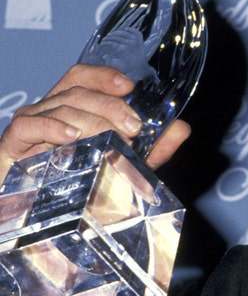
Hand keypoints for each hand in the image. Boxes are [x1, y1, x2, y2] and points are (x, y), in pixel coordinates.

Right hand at [0, 64, 190, 177]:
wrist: (36, 219)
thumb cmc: (78, 184)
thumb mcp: (123, 164)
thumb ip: (153, 148)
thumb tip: (182, 128)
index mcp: (70, 109)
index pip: (81, 77)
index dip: (103, 76)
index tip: (128, 87)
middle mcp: (48, 111)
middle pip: (77, 91)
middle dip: (110, 105)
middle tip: (134, 127)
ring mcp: (29, 126)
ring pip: (60, 107)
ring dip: (91, 120)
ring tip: (113, 137)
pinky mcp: (11, 145)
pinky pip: (29, 126)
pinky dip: (52, 127)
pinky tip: (72, 137)